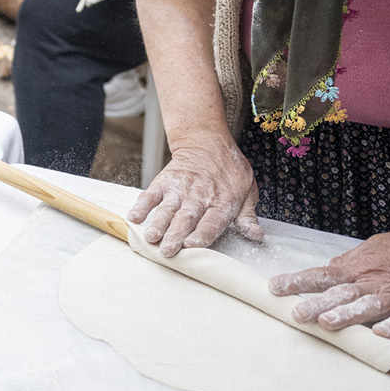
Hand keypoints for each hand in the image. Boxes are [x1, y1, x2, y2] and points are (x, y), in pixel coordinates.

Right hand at [126, 134, 262, 256]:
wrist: (206, 141)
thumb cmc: (228, 169)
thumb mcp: (247, 190)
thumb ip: (247, 216)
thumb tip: (255, 235)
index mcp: (222, 200)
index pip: (212, 222)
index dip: (201, 235)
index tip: (191, 246)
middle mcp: (200, 195)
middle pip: (187, 218)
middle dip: (176, 235)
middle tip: (168, 250)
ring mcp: (180, 188)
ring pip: (168, 208)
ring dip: (158, 223)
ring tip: (150, 237)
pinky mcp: (164, 181)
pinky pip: (151, 194)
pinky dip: (142, 205)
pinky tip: (135, 217)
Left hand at [270, 225, 389, 337]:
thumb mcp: (373, 250)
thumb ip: (349, 265)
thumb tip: (325, 273)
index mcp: (359, 268)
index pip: (323, 275)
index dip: (299, 281)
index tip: (275, 288)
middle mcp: (374, 281)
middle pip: (341, 293)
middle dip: (316, 303)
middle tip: (295, 315)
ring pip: (369, 305)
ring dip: (347, 315)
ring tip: (327, 323)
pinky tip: (381, 334)